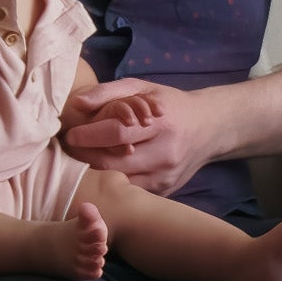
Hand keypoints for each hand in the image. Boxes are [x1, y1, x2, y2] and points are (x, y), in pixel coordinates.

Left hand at [61, 78, 222, 195]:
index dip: (88, 135)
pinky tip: (106, 171)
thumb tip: (76, 105)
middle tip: (72, 149)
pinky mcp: (164, 191)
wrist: (210, 127)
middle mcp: (166, 153)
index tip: (71, 134)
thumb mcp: (143, 88)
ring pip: (117, 182)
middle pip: (112, 163)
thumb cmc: (170, 104)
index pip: (117, 133)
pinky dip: (113, 183)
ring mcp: (166, 176)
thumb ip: (109, 92)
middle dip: (85, 157)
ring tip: (86, 159)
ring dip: (96, 173)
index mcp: (163, 123)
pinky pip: (129, 191)